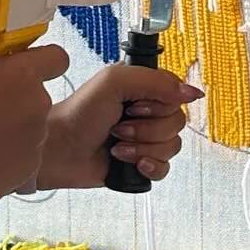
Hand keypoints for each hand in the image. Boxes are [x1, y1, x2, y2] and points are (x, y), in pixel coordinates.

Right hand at [0, 44, 68, 219]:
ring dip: (11, 124)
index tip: (18, 66)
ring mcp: (37, 138)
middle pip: (36, 93)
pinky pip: (25, 151)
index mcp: (21, 74)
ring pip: (30, 124)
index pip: (57, 57)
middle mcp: (38, 104)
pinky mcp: (31, 167)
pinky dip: (9, 152)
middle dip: (15, 94)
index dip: (42, 60)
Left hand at [35, 64, 196, 188]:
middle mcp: (146, 113)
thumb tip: (191, 92)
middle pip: (177, 123)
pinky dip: (148, 166)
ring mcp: (144, 139)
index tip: (134, 106)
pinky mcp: (141, 163)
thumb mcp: (114, 82)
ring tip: (118, 145)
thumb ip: (156, 81)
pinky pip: (165, 168)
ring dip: (143, 147)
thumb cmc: (78, 113)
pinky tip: (129, 162)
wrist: (58, 151)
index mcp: (142, 89)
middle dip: (148, 129)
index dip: (159, 105)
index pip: (176, 95)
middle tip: (120, 127)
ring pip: (172, 146)